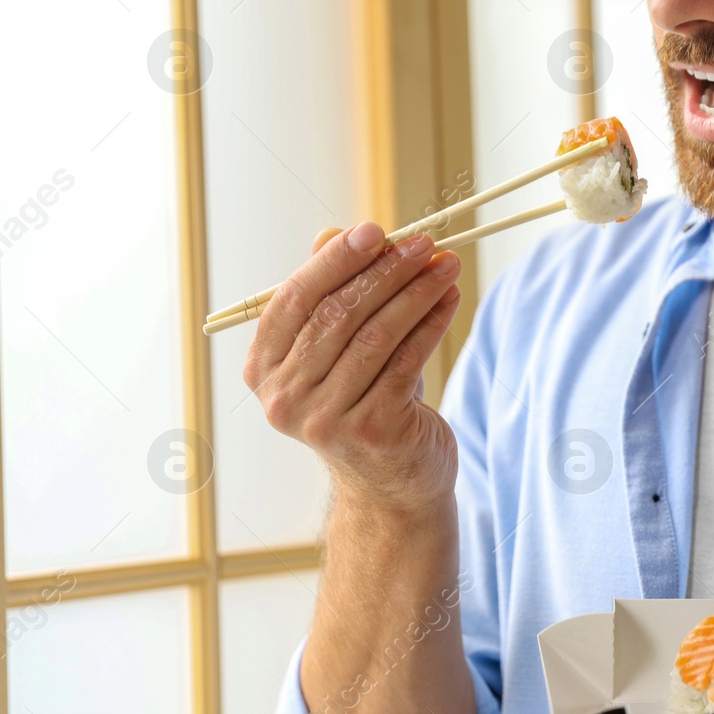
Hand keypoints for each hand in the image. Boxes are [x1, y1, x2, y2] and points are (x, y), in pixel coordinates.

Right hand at [242, 221, 463, 514]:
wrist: (392, 482)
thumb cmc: (364, 401)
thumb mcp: (341, 350)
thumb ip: (332, 293)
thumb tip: (335, 234)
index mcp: (263, 369)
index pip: (294, 300)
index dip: (334, 261)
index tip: (375, 230)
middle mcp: (283, 397)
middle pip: (337, 314)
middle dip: (386, 271)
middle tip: (423, 243)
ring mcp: (324, 418)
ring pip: (376, 335)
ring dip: (416, 293)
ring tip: (446, 265)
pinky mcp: (371, 430)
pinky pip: (407, 360)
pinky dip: (432, 324)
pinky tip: (451, 300)